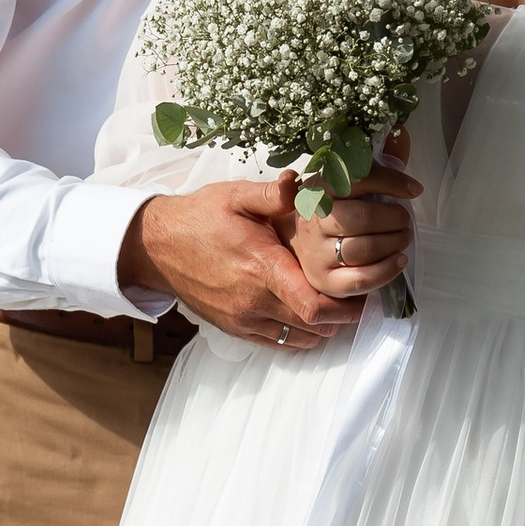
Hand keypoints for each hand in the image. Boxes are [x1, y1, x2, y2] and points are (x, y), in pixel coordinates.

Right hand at [118, 177, 366, 349]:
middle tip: (361, 298)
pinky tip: (311, 316)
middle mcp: (253, 300)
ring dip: (324, 327)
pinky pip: (278, 342)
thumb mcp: (235, 196)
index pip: (313, 304)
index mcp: (261, 267)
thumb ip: (272, 194)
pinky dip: (301, 335)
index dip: (346, 307)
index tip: (367, 294)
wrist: (157, 246)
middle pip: (313, 326)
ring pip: (299, 339)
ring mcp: (243, 319)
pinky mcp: (235, 328)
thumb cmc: (198, 217)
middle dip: (344, 316)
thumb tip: (301, 183)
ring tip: (339, 306)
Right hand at [289, 151, 421, 301]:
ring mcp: (315, 253)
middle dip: (394, 218)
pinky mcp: (324, 280)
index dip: (391, 182)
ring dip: (393, 242)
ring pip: (362, 249)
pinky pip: (359, 279)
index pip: (357, 180)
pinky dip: (385, 271)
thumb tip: (400, 132)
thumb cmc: (329, 209)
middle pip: (361, 217)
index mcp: (316, 189)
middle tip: (406, 219)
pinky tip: (399, 260)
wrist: (293, 244)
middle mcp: (311, 220)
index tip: (415, 189)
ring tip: (404, 237)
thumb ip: (373, 157)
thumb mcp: (344, 179)